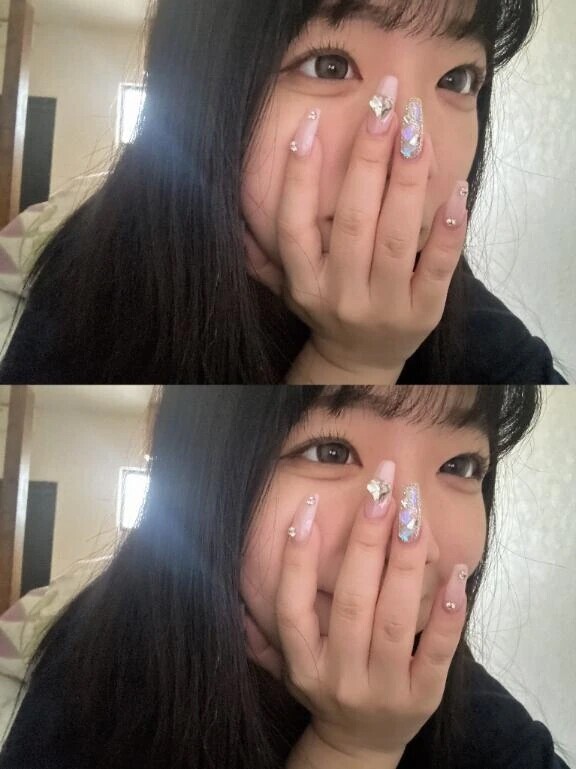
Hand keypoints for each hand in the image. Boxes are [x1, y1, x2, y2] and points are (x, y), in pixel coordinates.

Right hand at [243, 466, 468, 757]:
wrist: (361, 747)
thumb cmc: (326, 687)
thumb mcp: (289, 665)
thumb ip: (266, 631)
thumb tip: (244, 594)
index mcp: (303, 664)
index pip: (293, 607)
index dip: (297, 558)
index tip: (310, 506)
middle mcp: (339, 676)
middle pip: (352, 603)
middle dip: (367, 540)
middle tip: (381, 489)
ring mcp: (383, 690)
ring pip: (395, 620)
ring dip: (406, 561)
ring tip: (414, 511)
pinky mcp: (423, 698)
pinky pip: (438, 652)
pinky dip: (448, 612)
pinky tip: (456, 571)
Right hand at [244, 105, 468, 374]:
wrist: (360, 362)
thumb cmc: (326, 308)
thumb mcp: (288, 287)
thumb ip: (264, 255)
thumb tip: (238, 219)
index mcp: (304, 283)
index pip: (295, 226)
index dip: (300, 176)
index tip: (311, 123)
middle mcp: (341, 295)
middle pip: (353, 223)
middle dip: (368, 159)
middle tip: (383, 105)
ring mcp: (384, 307)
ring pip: (397, 238)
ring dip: (408, 180)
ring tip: (417, 129)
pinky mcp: (423, 314)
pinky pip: (438, 268)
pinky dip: (449, 230)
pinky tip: (456, 189)